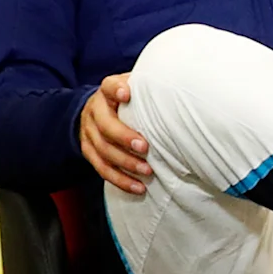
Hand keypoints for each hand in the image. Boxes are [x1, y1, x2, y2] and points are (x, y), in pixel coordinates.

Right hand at [77, 74, 151, 195]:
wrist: (99, 110)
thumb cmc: (129, 99)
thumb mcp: (137, 88)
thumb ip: (151, 89)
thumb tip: (184, 90)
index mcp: (107, 92)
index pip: (108, 86)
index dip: (115, 90)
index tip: (126, 94)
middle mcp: (95, 111)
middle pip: (105, 125)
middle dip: (124, 137)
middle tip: (145, 148)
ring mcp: (89, 132)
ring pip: (103, 150)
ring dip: (125, 163)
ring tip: (147, 171)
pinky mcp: (88, 151)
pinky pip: (101, 168)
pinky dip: (120, 180)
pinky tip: (138, 187)